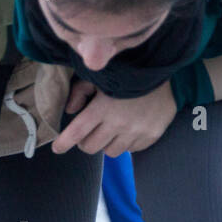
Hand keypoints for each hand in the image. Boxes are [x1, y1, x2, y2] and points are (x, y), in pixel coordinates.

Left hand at [51, 80, 176, 156]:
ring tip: (111, 130)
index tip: (58, 148)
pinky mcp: (151, 136)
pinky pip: (131, 150)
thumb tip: (70, 110)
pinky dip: (126, 143)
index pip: (77, 132)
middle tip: (88, 133)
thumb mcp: (99, 76)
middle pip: (91, 147)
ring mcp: (137, 131)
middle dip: (85, 142)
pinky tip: (129, 128)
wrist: (164, 70)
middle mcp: (119, 123)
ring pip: (111, 152)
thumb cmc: (126, 73)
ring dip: (106, 143)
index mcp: (103, 107)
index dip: (64, 143)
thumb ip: (80, 91)